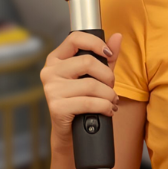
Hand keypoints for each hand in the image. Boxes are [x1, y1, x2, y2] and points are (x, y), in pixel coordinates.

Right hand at [40, 31, 123, 149]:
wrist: (71, 132)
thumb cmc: (83, 100)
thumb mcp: (96, 75)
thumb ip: (107, 57)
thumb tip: (117, 36)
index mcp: (56, 59)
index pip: (75, 38)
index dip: (95, 42)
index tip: (108, 53)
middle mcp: (50, 72)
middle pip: (88, 62)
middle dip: (108, 76)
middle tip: (111, 87)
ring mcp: (51, 89)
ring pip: (92, 85)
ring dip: (109, 95)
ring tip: (111, 101)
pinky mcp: (56, 107)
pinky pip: (90, 102)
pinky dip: (105, 107)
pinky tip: (107, 110)